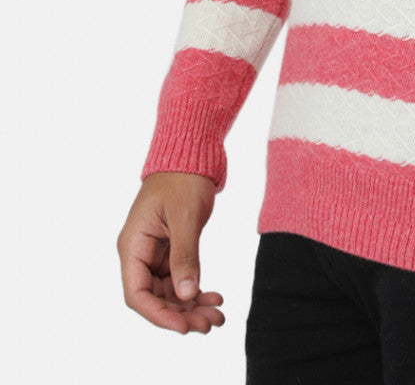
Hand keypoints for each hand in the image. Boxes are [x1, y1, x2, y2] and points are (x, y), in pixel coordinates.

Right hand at [117, 171, 224, 334]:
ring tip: (217, 316)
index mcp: (133, 245)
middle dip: (181, 314)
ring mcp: (155, 253)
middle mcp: (139, 253)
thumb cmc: (184, 177)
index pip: (137, 293)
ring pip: (169, 291)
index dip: (159, 314)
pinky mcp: (170, 249)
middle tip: (210, 324)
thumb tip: (186, 295)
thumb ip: (185, 255)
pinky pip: (179, 279)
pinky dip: (195, 290)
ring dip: (191, 306)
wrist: (192, 152)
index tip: (184, 327)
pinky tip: (215, 297)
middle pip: (154, 297)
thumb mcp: (185, 216)